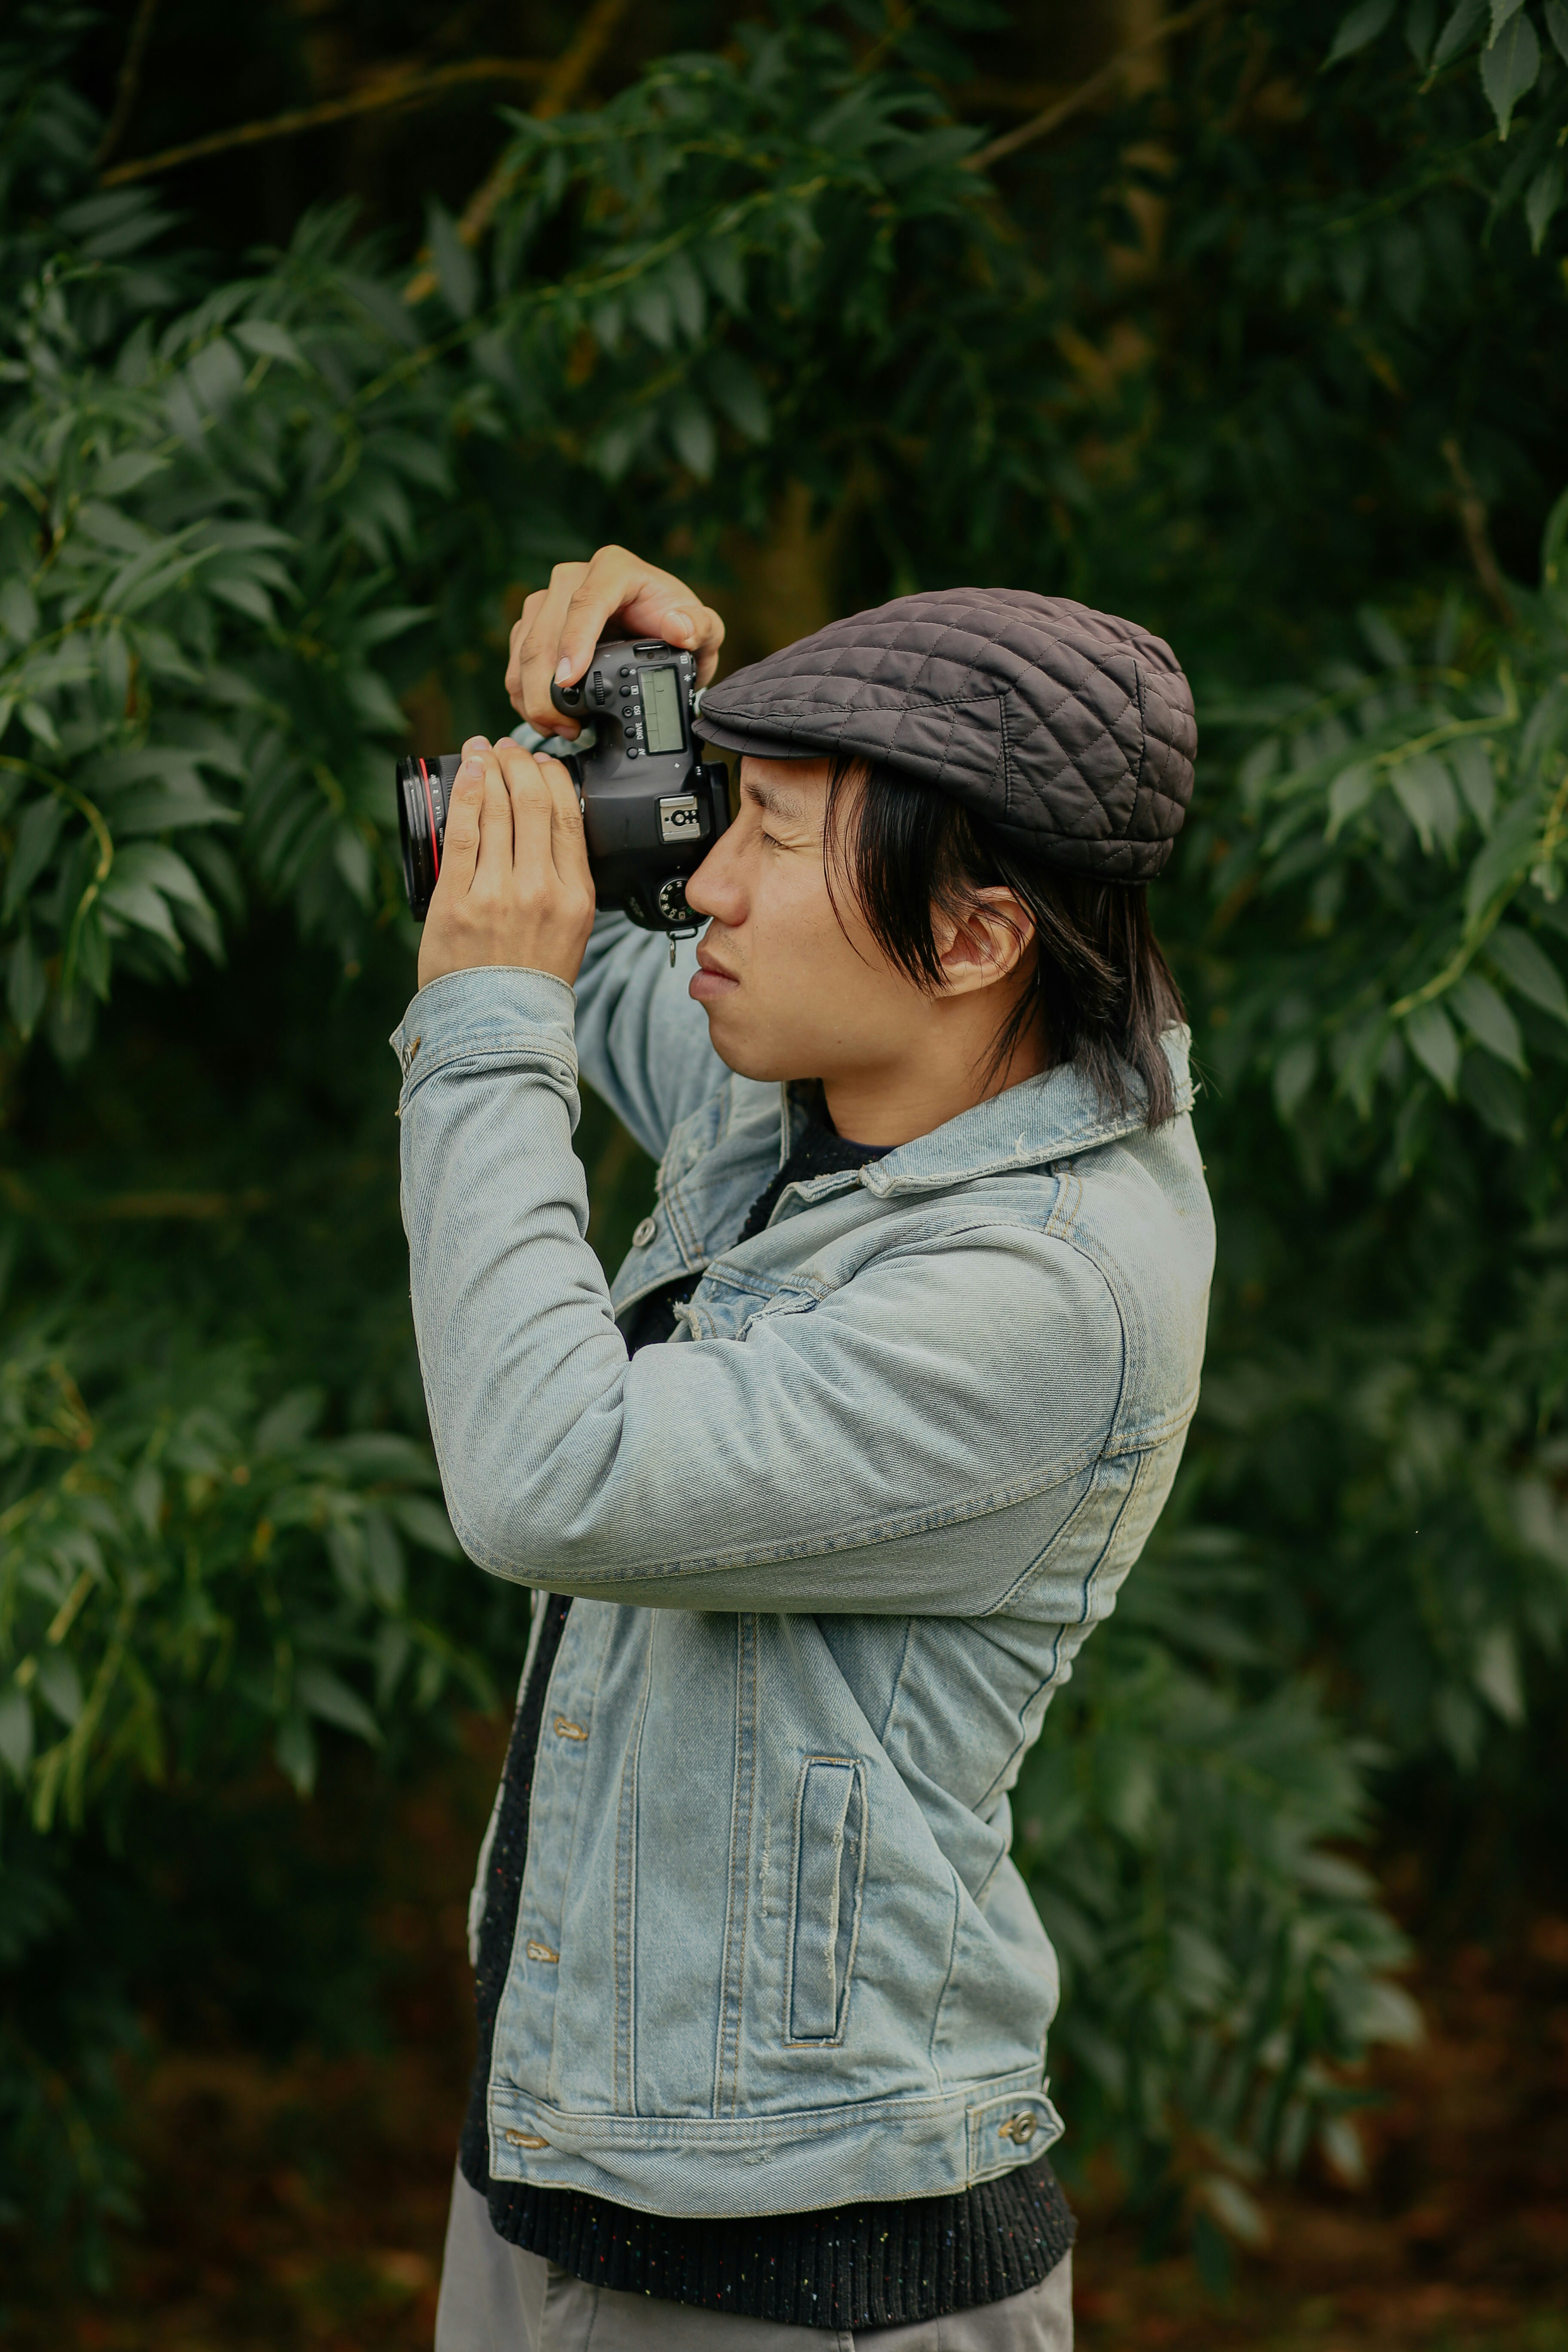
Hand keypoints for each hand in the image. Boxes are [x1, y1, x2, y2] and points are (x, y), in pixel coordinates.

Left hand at [417, 737, 595, 991]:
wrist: (497, 1028)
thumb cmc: (530, 983)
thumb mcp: (569, 932)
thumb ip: (564, 884)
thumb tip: (548, 833)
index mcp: (575, 897)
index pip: (568, 818)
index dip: (553, 778)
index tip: (541, 763)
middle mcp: (541, 890)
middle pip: (533, 804)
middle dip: (519, 763)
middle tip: (507, 747)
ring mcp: (498, 894)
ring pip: (498, 811)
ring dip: (490, 769)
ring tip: (482, 750)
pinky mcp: (458, 901)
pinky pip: (464, 834)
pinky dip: (467, 795)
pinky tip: (467, 773)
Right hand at [506, 544, 725, 737]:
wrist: (660, 626)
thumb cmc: (678, 624)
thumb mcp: (703, 629)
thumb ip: (699, 627)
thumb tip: (678, 627)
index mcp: (614, 570)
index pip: (585, 603)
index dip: (573, 643)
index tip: (569, 680)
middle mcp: (574, 577)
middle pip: (544, 631)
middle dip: (547, 686)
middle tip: (564, 725)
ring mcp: (549, 598)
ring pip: (524, 646)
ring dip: (532, 693)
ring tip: (555, 727)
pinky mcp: (534, 620)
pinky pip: (517, 656)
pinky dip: (524, 690)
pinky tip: (543, 715)